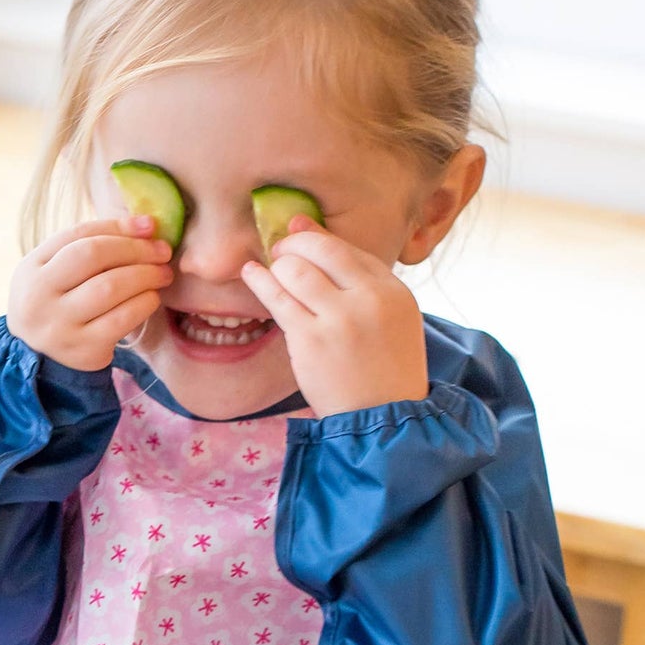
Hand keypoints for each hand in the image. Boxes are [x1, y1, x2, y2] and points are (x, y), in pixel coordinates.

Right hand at [7, 214, 172, 370]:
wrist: (39, 357)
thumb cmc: (56, 302)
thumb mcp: (56, 271)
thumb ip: (90, 246)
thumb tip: (145, 225)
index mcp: (31, 267)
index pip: (78, 235)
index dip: (117, 226)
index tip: (149, 226)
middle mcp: (39, 295)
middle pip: (93, 256)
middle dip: (135, 249)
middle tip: (162, 251)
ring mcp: (60, 324)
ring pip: (109, 287)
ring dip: (145, 275)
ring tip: (163, 274)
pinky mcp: (83, 349)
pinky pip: (121, 319)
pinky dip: (144, 303)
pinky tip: (152, 298)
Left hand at [240, 215, 427, 417]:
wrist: (382, 416)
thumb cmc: (384, 369)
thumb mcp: (393, 319)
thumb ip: (364, 284)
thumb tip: (322, 242)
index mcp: (394, 291)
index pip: (350, 251)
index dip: (318, 236)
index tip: (298, 229)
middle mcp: (369, 299)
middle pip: (322, 251)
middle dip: (295, 244)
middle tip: (281, 249)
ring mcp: (338, 319)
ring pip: (297, 270)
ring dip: (279, 265)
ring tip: (271, 268)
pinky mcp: (309, 340)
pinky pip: (278, 300)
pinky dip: (260, 281)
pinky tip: (250, 272)